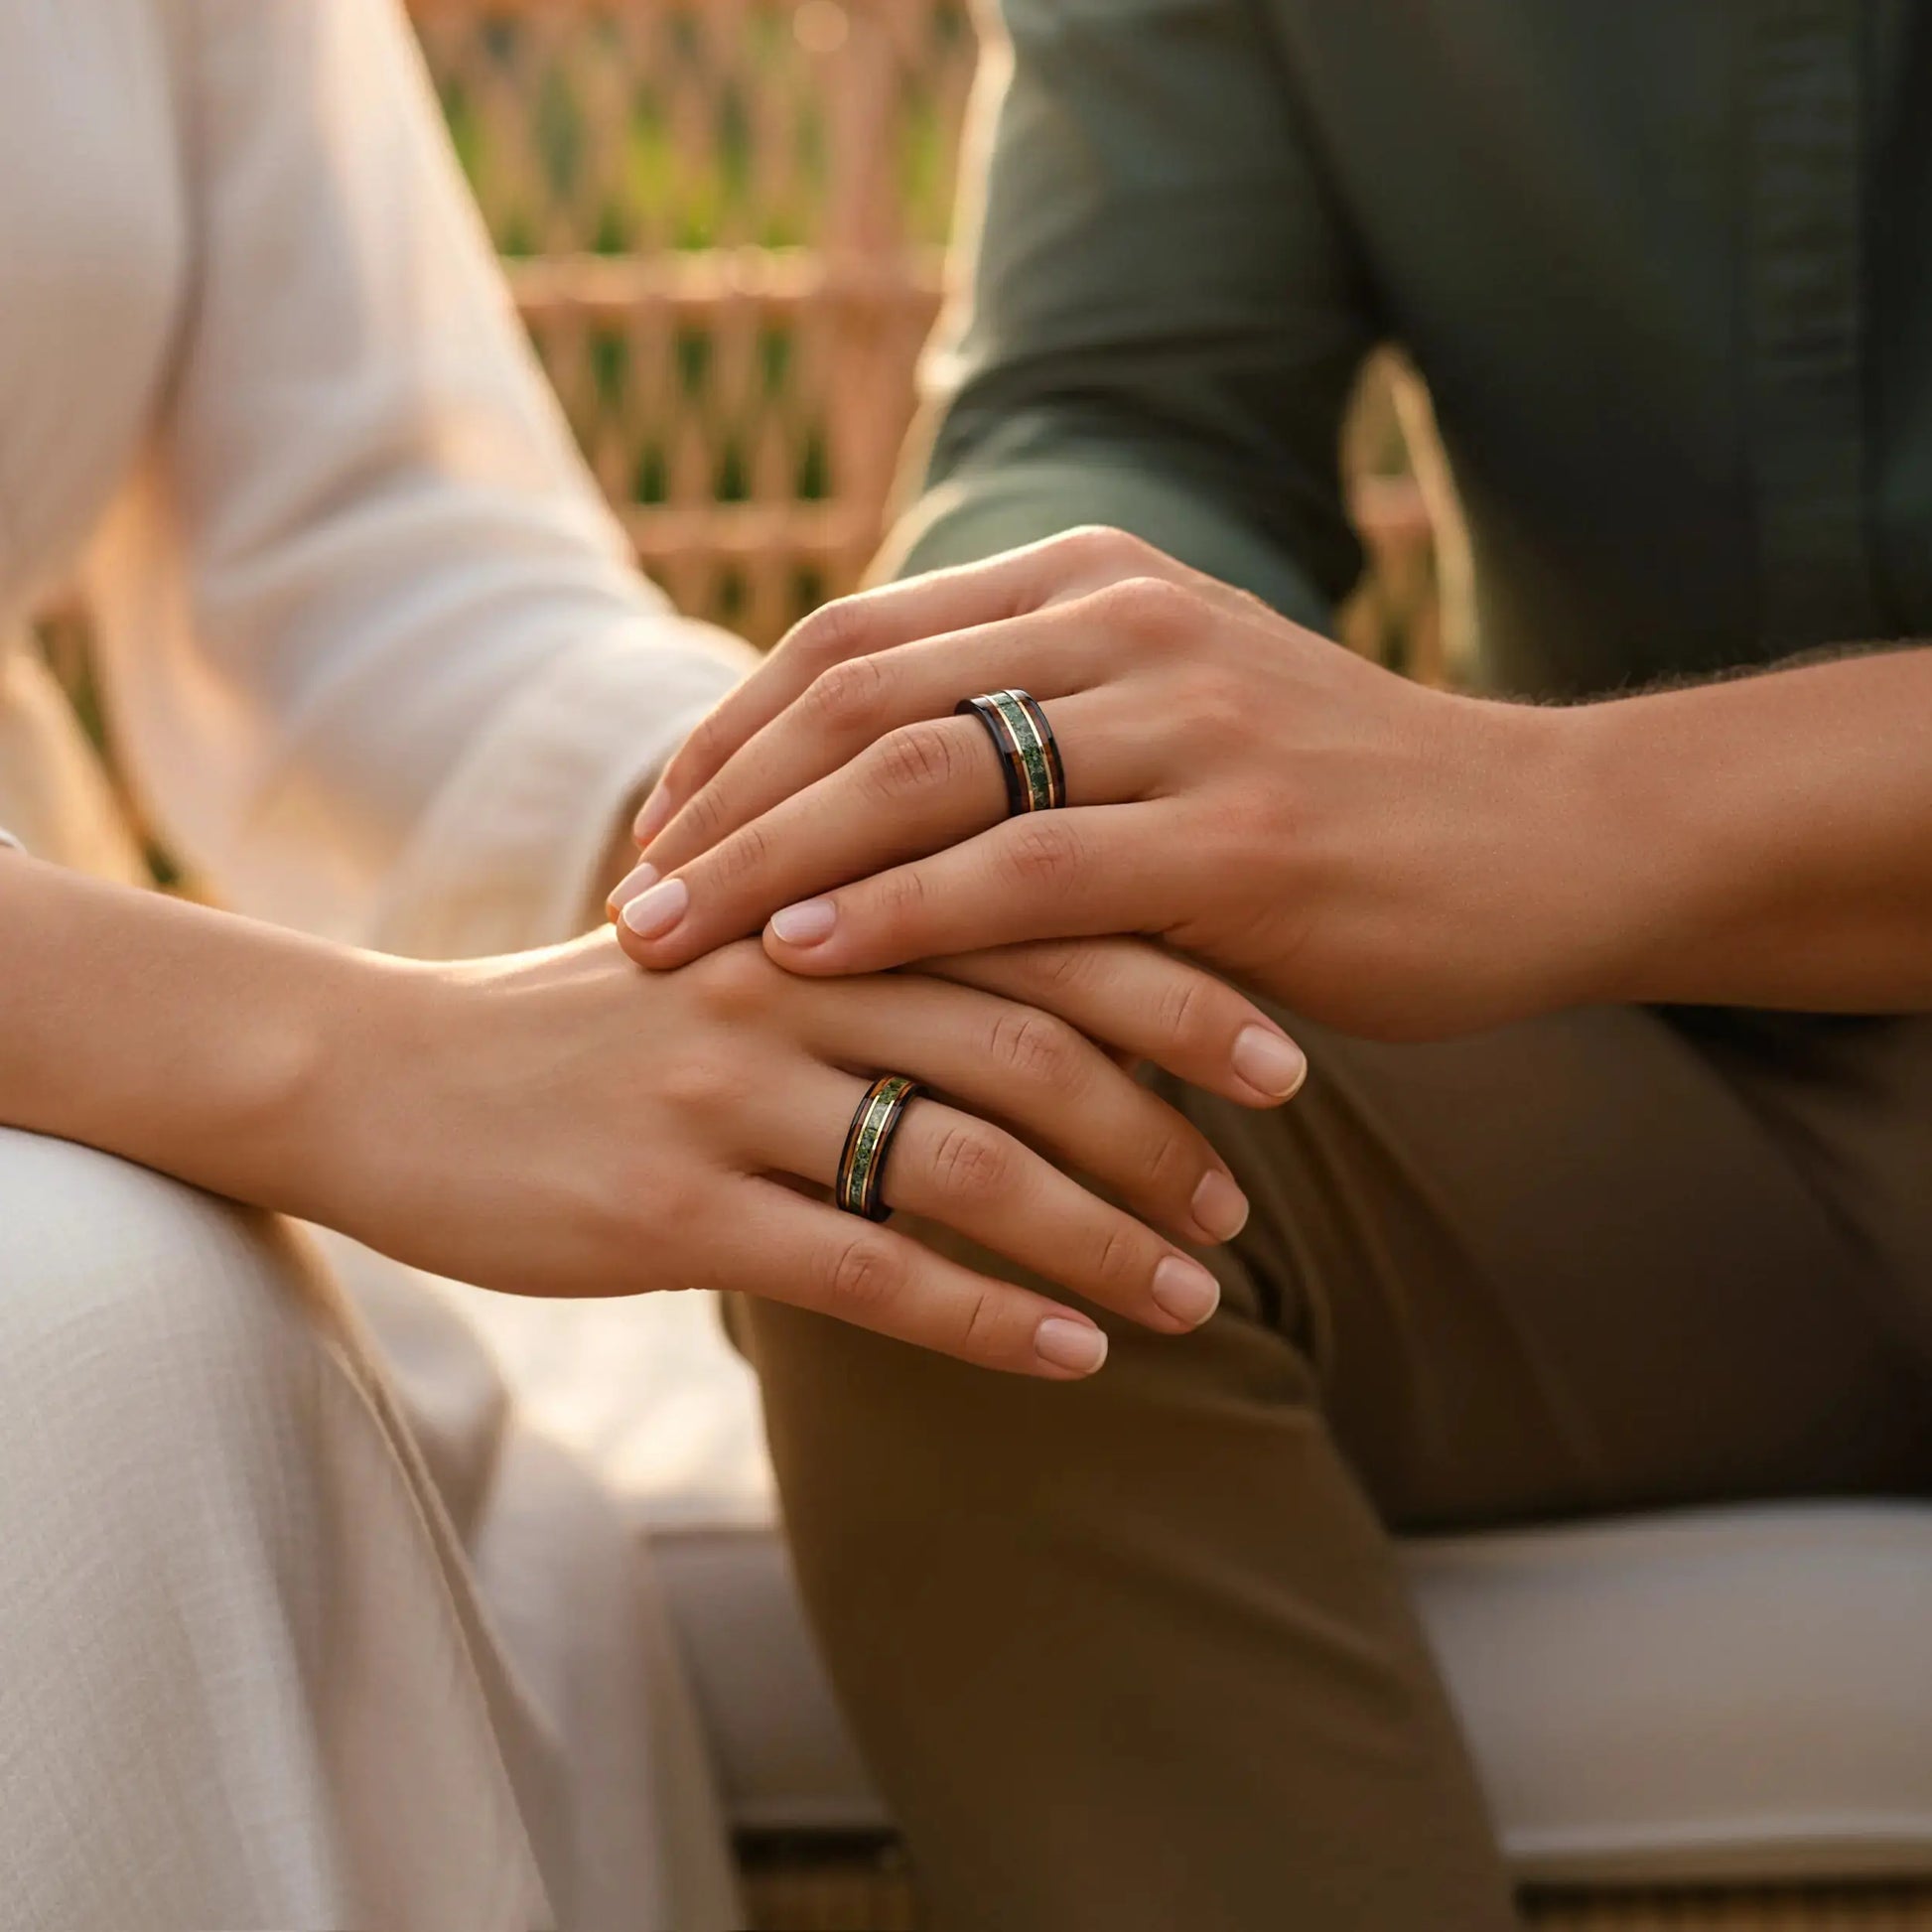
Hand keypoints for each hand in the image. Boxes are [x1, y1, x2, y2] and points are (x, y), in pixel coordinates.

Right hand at [312, 930, 1266, 1377]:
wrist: (391, 1079)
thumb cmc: (596, 1019)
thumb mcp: (738, 947)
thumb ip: (883, 939)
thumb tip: (1060, 999)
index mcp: (821, 891)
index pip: (1041, 922)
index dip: (1178, 989)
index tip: (1285, 1053)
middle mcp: (789, 974)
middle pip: (1029, 1039)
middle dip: (1167, 1122)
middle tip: (1250, 1191)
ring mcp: (729, 1090)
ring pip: (965, 1159)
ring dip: (1102, 1237)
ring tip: (1197, 1297)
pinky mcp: (672, 1204)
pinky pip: (868, 1269)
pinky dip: (988, 1318)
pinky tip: (1072, 1360)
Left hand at [614, 528, 1610, 1040]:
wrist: (1544, 843)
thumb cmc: (1338, 813)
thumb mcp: (1171, 736)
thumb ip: (1038, 742)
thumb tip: (870, 819)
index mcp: (1092, 586)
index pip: (854, 641)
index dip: (733, 735)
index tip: (658, 828)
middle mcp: (1122, 625)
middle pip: (855, 695)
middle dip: (718, 800)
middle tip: (624, 896)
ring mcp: (1182, 719)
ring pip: (917, 773)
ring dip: (768, 859)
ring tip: (665, 937)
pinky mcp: (1236, 834)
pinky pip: (1021, 868)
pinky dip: (894, 911)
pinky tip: (801, 958)